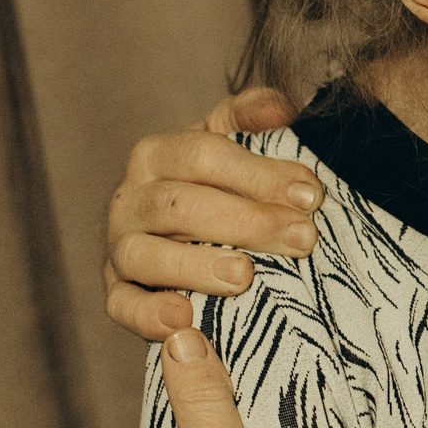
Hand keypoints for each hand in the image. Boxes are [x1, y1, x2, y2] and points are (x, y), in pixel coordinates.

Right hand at [105, 88, 315, 342]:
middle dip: (247, 221)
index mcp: (159, 154)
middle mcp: (131, 198)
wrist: (182, 240)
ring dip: (197, 265)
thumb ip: (253, 118)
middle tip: (302, 239)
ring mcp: (119, 247)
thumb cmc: (220, 189)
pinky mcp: (117, 294)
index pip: (206, 155)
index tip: (310, 194)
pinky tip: (184, 319)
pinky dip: (149, 314)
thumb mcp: (234, 145)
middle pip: (181, 205)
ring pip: (146, 254)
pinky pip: (122, 306)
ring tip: (245, 276)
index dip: (259, 173)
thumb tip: (278, 109)